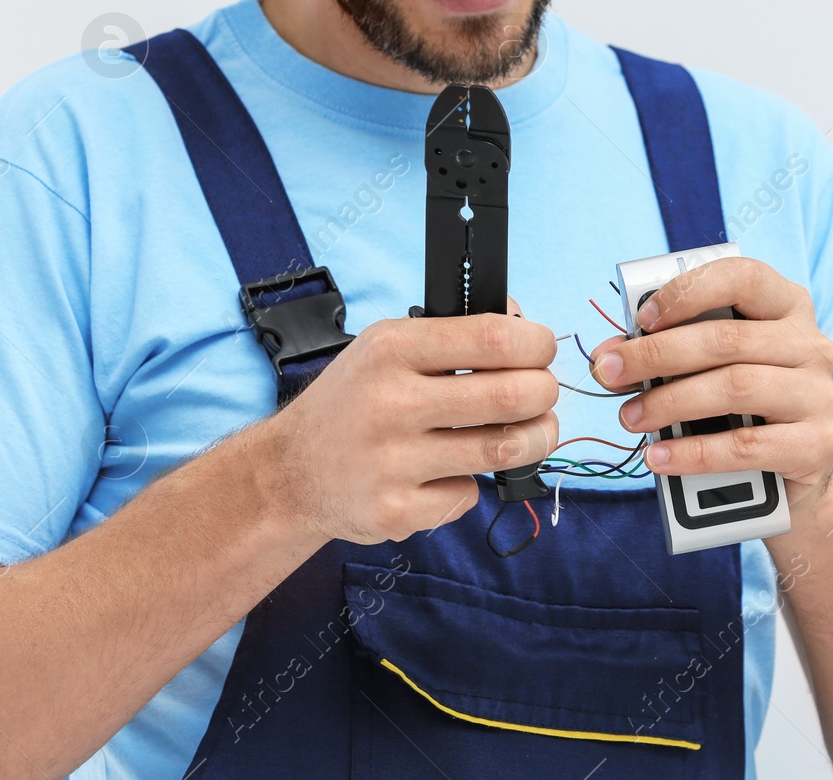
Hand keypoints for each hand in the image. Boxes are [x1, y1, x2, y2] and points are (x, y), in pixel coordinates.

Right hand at [260, 297, 558, 544]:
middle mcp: (390, 403)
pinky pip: (468, 495)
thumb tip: (523, 323)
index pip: (494, 338)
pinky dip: (473, 483)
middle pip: (512, 396)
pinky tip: (453, 472)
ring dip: (535, 439)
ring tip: (532, 431)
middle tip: (542, 394)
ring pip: (503, 449)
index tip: (542, 351)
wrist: (287, 473)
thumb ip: (453, 333)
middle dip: (545, 393)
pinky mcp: (395, 511)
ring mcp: (391, 462)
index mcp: (392, 349)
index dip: (537, 344)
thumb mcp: (386, 347)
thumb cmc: (354, 401)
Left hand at [589, 258, 832, 510]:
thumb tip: (608, 357)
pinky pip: (747, 446)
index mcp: (787, 307)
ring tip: (630, 418)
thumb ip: (669, 353)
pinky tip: (659, 456)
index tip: (641, 320)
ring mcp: (820, 394)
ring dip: (671, 402)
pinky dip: (694, 452)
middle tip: (610, 373)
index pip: (742, 277)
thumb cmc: (745, 409)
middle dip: (657, 355)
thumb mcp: (713, 368)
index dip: (688, 292)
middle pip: (727, 339)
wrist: (794, 476)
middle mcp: (811, 344)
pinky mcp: (820, 444)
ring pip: (736, 387)